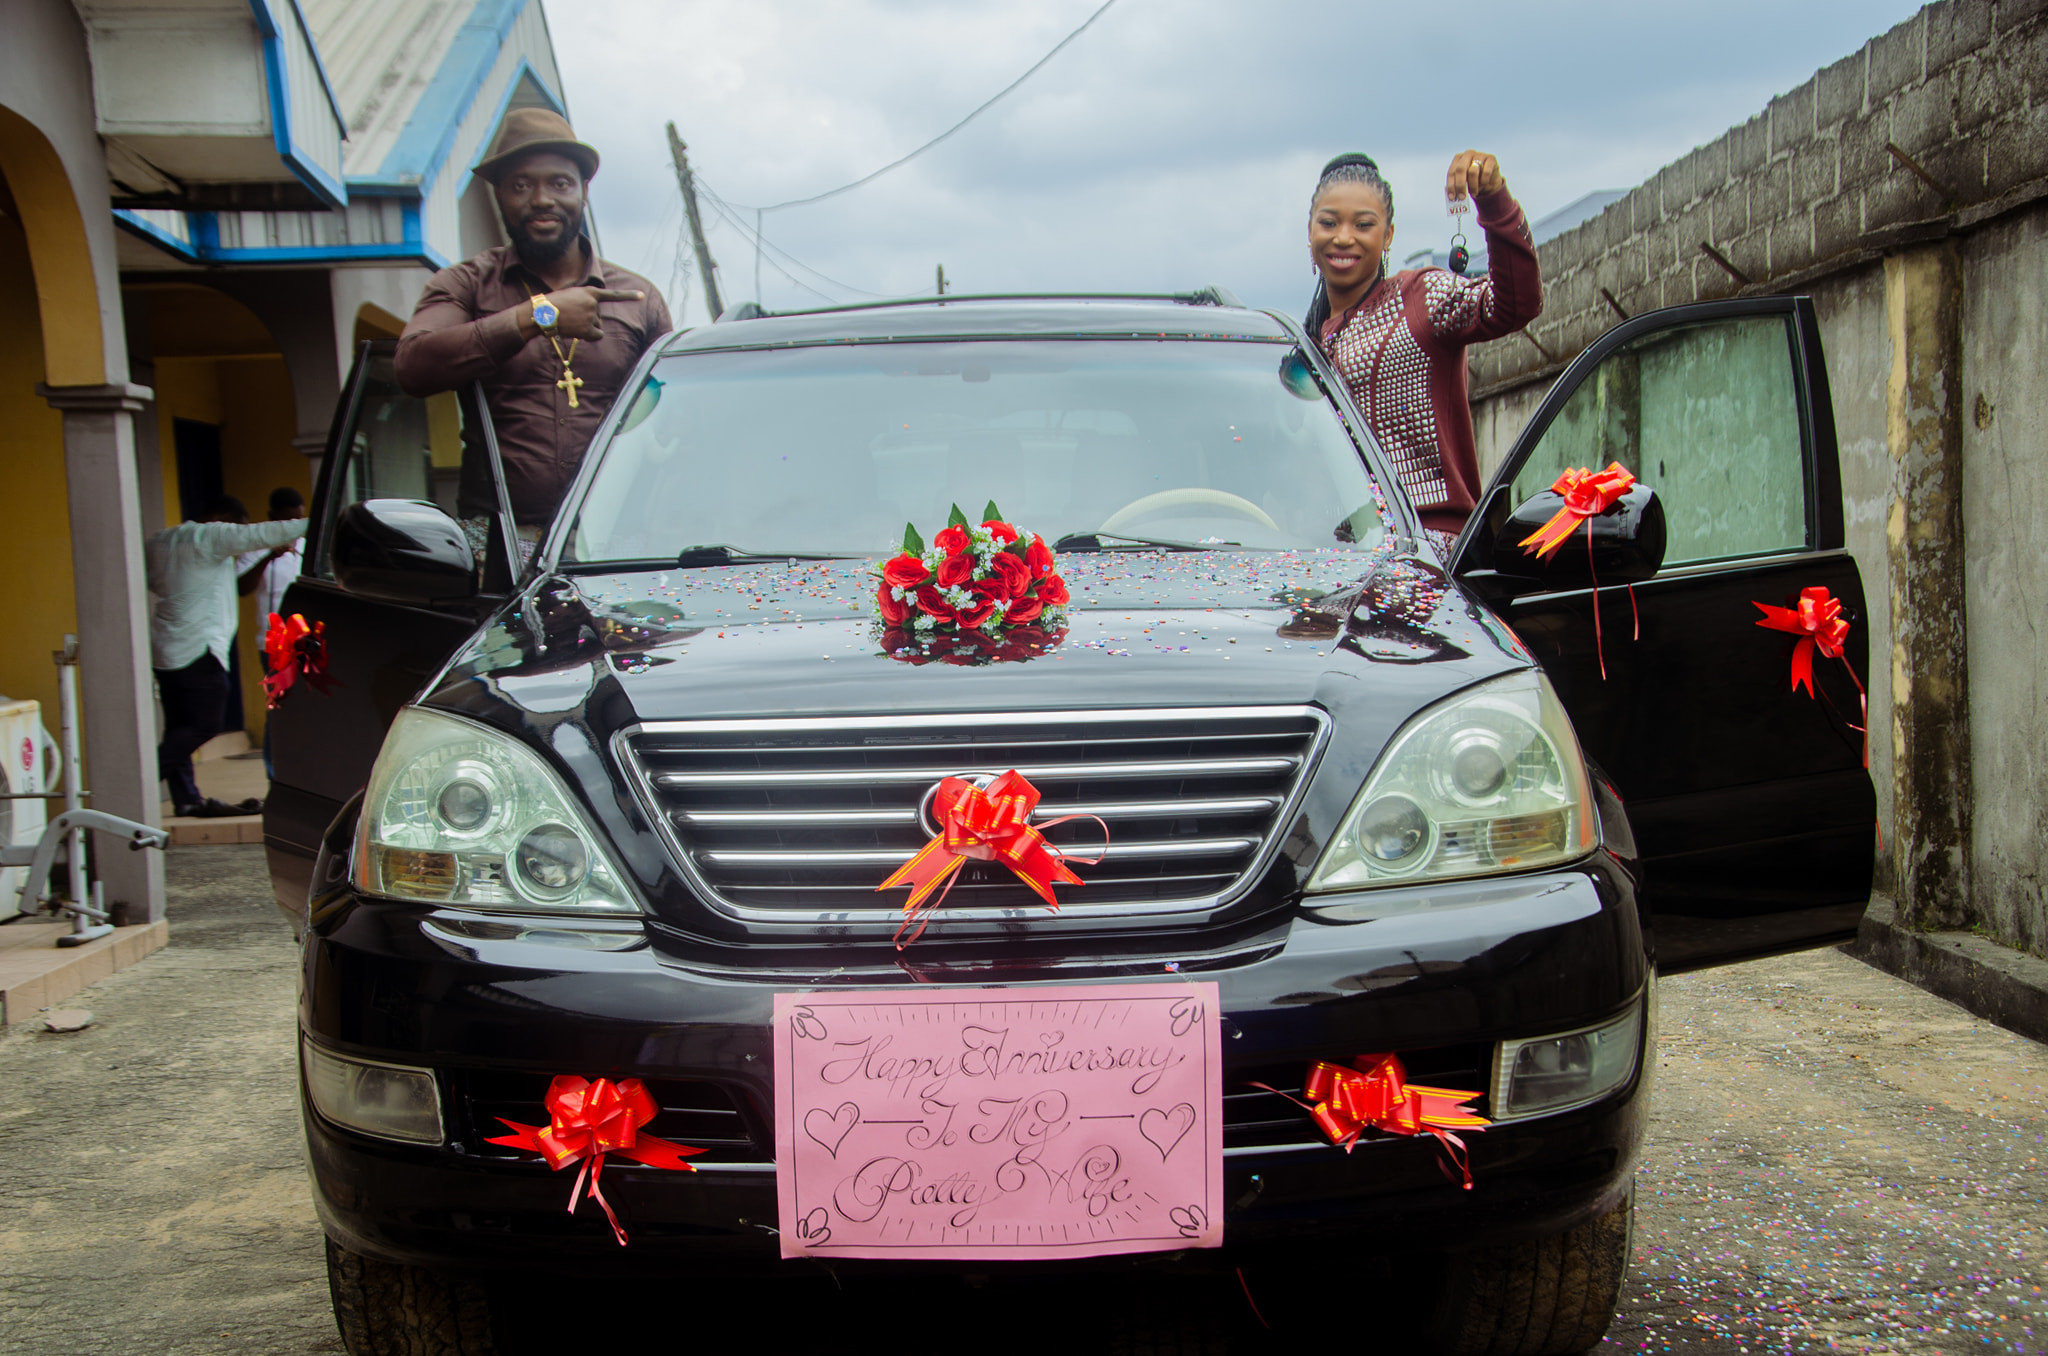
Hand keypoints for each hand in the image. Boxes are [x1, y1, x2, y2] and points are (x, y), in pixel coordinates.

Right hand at [529, 286, 643, 340]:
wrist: (542, 314)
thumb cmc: (553, 304)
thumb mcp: (571, 295)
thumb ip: (585, 301)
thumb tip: (594, 321)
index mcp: (589, 292)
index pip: (612, 295)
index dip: (629, 295)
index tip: (642, 296)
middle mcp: (593, 303)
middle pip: (599, 315)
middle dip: (588, 318)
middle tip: (571, 315)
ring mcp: (591, 316)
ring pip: (597, 326)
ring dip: (586, 326)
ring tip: (571, 321)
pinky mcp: (588, 328)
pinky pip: (597, 335)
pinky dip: (591, 336)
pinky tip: (578, 332)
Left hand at [1445, 150, 1505, 204]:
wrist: (1489, 180)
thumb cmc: (1473, 181)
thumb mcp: (1463, 183)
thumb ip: (1456, 187)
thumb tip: (1452, 197)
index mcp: (1458, 158)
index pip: (1452, 172)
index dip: (1451, 185)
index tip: (1452, 197)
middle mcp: (1468, 154)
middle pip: (1460, 169)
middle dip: (1460, 185)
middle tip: (1462, 197)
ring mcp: (1480, 155)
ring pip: (1473, 171)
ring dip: (1473, 185)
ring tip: (1474, 193)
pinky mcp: (1491, 158)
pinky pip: (1486, 172)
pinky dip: (1484, 181)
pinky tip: (1484, 184)